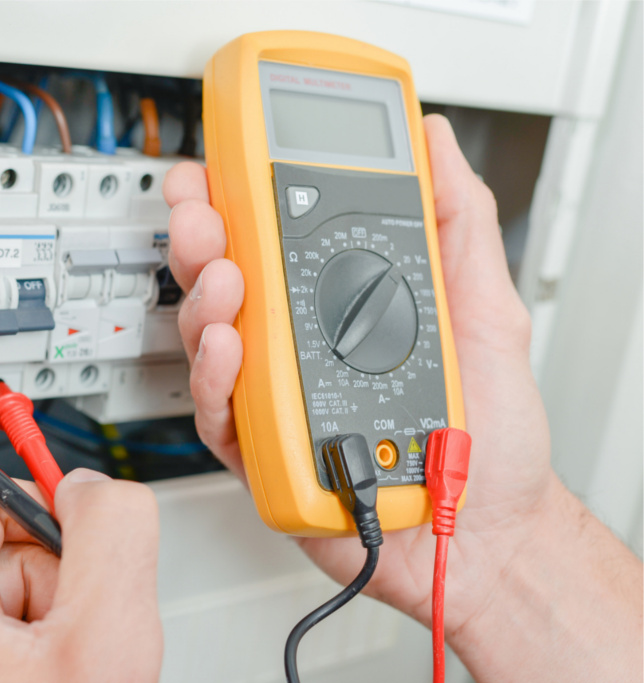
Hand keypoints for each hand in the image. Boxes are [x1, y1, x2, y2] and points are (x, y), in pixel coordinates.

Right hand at [163, 114, 557, 634]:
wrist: (486, 532)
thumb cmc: (488, 433)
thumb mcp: (485, 307)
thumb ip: (457, 222)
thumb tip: (433, 144)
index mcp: (338, 304)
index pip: (274, 237)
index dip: (236, 197)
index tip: (219, 164)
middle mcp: (296, 345)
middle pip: (227, 280)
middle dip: (202, 237)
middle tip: (202, 214)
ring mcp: (276, 395)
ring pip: (211, 339)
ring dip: (204, 301)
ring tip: (223, 277)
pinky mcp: (263, 451)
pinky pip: (220, 412)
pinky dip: (217, 378)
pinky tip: (229, 348)